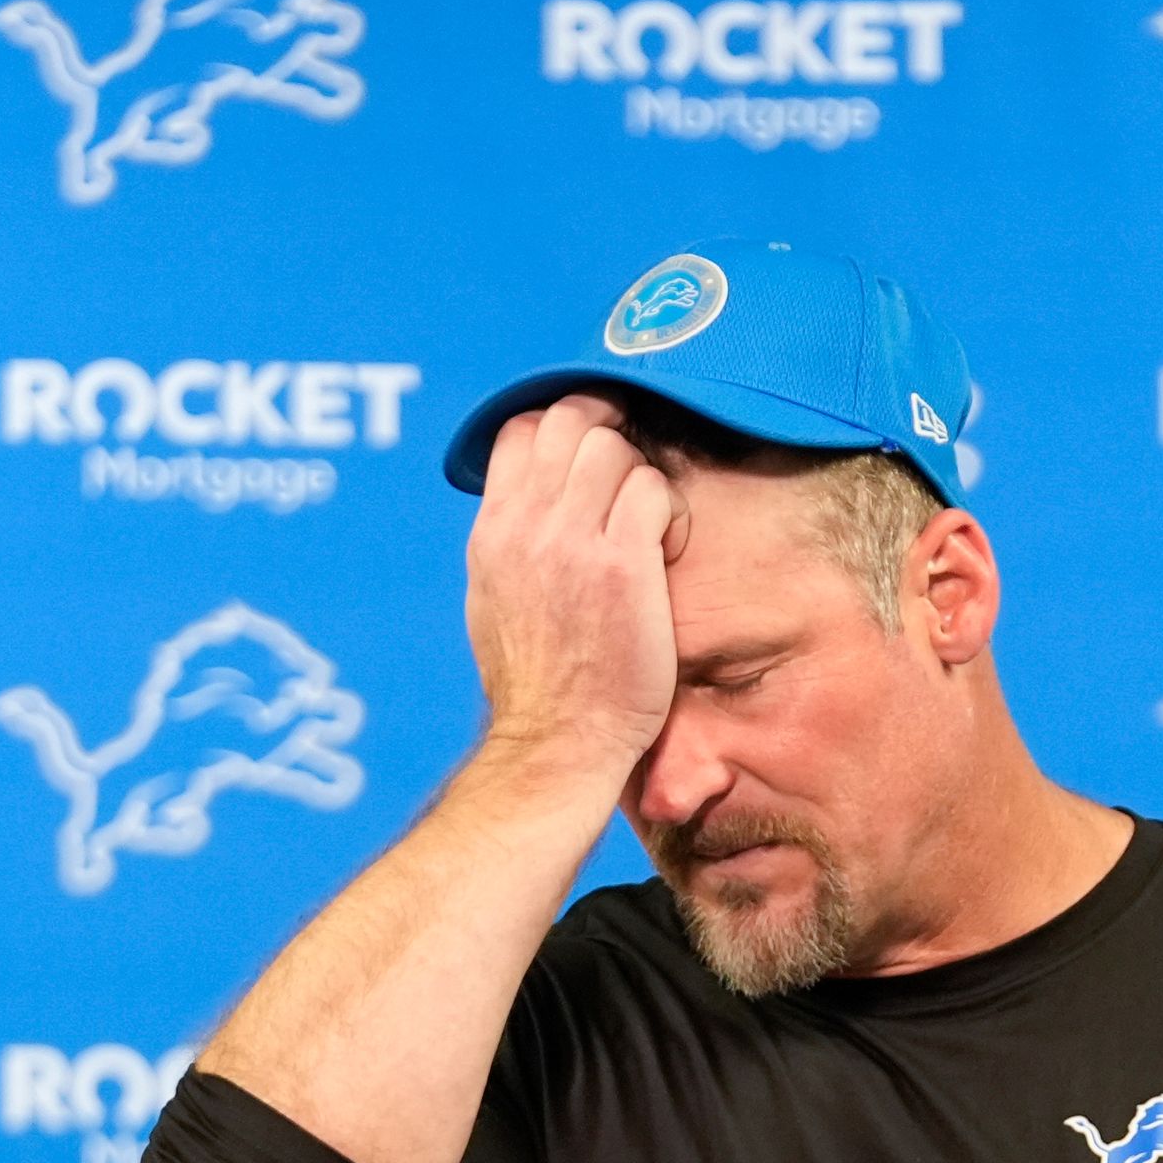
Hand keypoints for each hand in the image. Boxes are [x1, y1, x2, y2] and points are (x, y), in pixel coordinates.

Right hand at [461, 395, 685, 779]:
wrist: (557, 743)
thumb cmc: (537, 686)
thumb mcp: (493, 599)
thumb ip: (509, 541)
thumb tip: (523, 503)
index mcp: (492, 532)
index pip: (519, 428)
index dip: (563, 426)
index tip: (592, 454)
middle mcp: (525, 525)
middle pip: (569, 419)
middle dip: (611, 432)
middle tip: (633, 475)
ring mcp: (571, 540)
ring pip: (615, 448)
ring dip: (642, 477)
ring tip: (649, 529)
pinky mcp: (622, 564)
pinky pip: (654, 489)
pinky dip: (670, 511)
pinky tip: (667, 552)